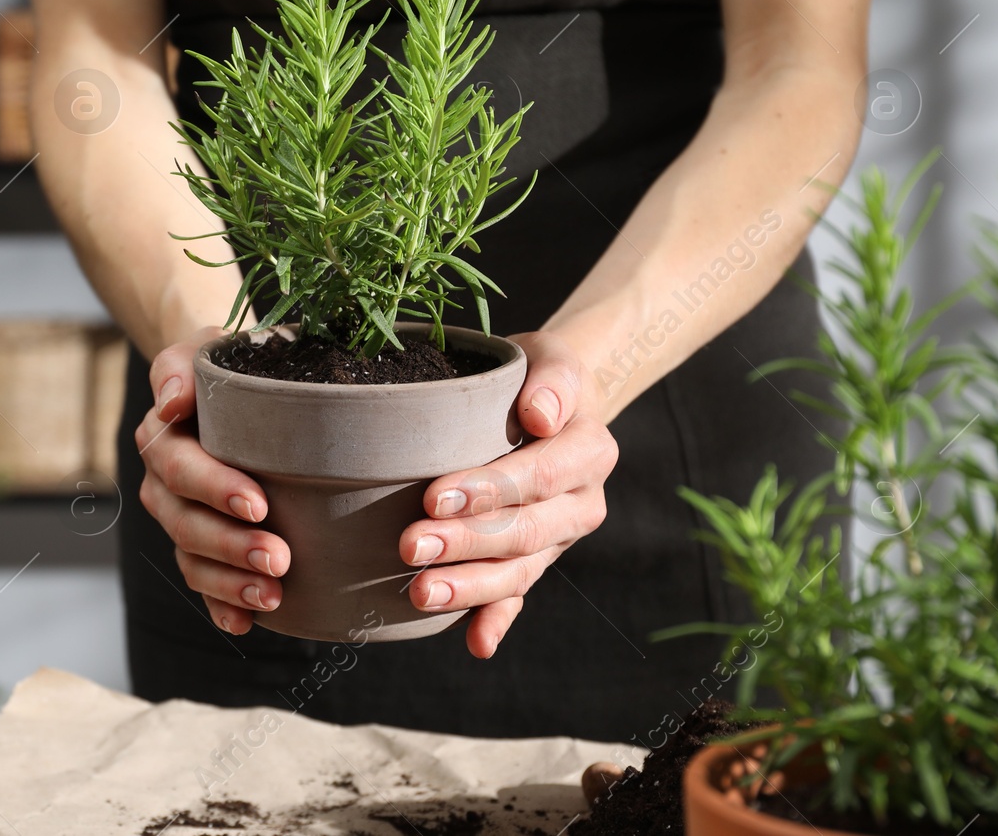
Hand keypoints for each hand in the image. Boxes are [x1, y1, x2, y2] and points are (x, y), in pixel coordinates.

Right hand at [135, 327, 291, 634]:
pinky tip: (245, 625)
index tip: (260, 504)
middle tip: (281, 560)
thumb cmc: (226, 363)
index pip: (180, 468)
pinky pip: (202, 584)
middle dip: (231, 546)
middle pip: (185, 524)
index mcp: (163, 438)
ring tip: (274, 596)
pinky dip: (220, 607)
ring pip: (192, 559)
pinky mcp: (202, 546)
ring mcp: (180, 519)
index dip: (215, 489)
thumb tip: (173, 400)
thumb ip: (182, 369)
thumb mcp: (206, 350)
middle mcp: (163, 484)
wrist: (231, 385)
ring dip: (230, 583)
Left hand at [399, 330, 617, 658]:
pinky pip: (518, 596)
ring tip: (420, 593)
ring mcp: (557, 540)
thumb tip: (541, 416)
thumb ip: (553, 378)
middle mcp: (580, 504)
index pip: (539, 476)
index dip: (489, 489)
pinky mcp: (535, 561)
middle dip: (465, 543)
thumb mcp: (551, 355)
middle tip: (408, 545)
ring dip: (470, 587)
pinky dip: (496, 620)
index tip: (433, 495)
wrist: (546, 402)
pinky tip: (474, 643)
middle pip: (524, 532)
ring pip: (518, 572)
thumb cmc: (536, 373)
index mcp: (589, 452)